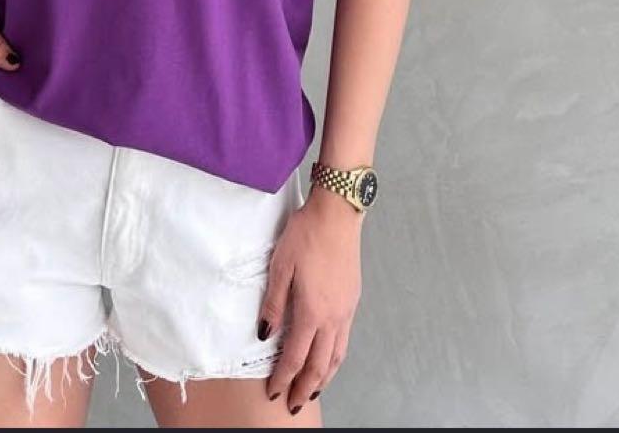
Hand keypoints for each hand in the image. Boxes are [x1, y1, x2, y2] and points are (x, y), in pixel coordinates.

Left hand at [259, 185, 362, 413]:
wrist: (337, 215)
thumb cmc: (306, 236)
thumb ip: (273, 304)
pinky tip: (328, 357)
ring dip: (324, 377)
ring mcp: (346, 309)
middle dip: (305, 387)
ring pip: (337, 355)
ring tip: (311, 389)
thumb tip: (266, 335)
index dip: (284, 378)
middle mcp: (334, 317)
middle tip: (293, 403)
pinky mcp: (352, 300)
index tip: (274, 392)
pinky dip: (335, 357)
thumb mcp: (280, 267)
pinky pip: (344, 339)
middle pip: (320, 364)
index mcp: (313, 311)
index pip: (296, 356)